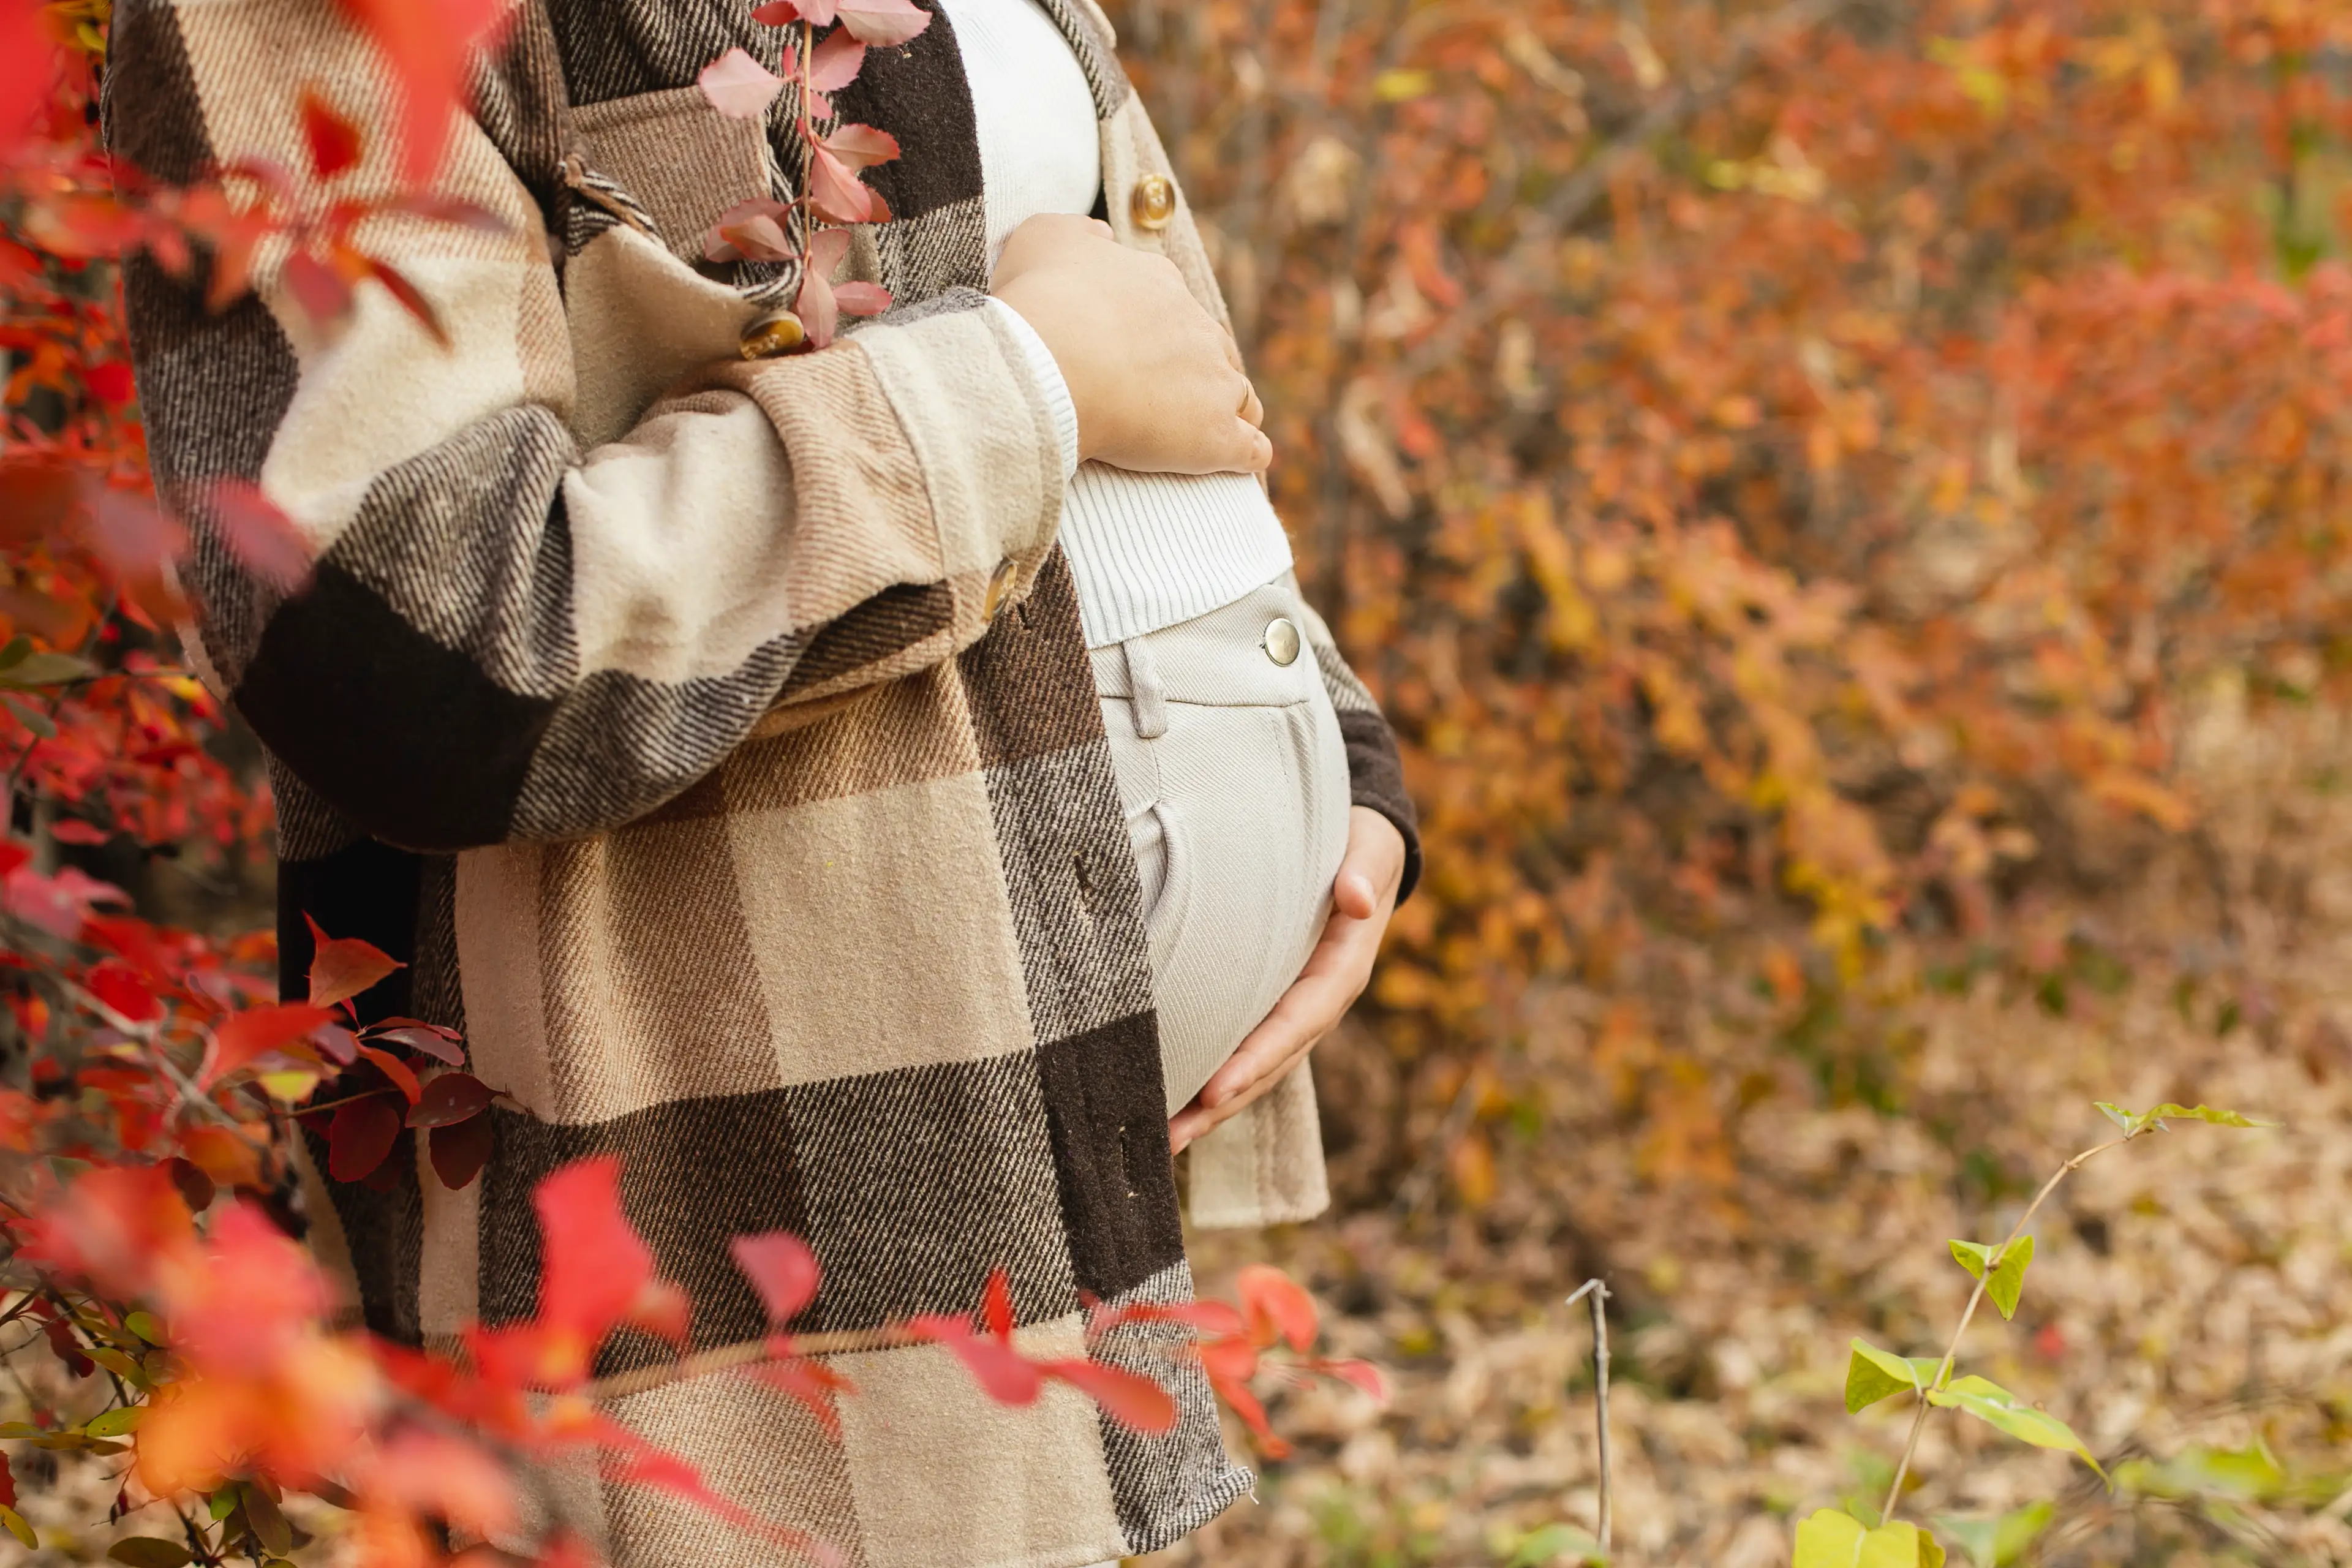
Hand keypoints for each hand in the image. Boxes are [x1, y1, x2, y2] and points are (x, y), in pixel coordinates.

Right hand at [991, 213, 1269, 476]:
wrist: (1049, 361)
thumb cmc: (1039, 303)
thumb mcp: (1044, 239)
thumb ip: (1077, 236)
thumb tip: (1100, 238)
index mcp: (1158, 283)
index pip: (1173, 306)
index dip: (1157, 330)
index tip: (1134, 351)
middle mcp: (1196, 326)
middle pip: (1212, 349)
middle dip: (1198, 370)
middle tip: (1166, 396)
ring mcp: (1213, 381)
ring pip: (1241, 395)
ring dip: (1231, 410)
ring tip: (1209, 432)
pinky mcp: (1216, 435)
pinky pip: (1250, 447)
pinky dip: (1247, 453)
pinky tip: (1240, 463)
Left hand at [1168, 806, 1405, 1152]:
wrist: (1366, 851)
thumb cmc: (1361, 845)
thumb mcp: (1370, 849)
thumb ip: (1362, 871)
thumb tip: (1355, 899)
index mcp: (1342, 970)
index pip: (1297, 1022)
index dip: (1258, 1057)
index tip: (1215, 1089)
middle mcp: (1320, 1002)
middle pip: (1272, 1062)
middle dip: (1225, 1101)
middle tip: (1172, 1135)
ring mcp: (1297, 1010)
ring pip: (1257, 1067)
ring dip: (1213, 1107)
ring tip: (1164, 1141)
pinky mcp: (1276, 1006)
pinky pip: (1246, 1050)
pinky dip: (1214, 1081)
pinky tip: (1175, 1104)